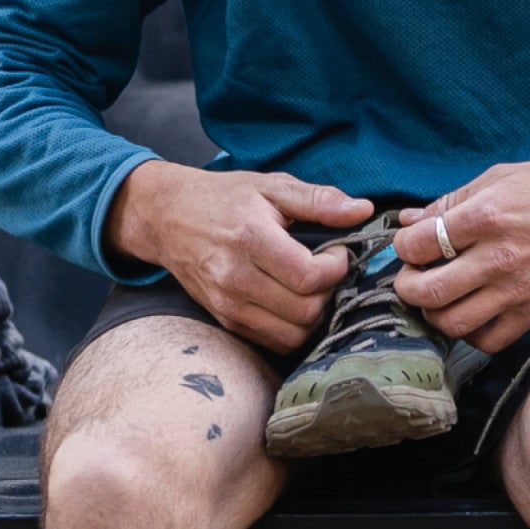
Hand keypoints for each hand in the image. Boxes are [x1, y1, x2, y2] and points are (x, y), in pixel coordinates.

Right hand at [103, 162, 372, 353]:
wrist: (166, 218)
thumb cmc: (223, 198)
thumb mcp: (271, 186)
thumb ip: (319, 200)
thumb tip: (362, 211)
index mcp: (250, 238)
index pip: (310, 277)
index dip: (336, 268)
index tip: (335, 253)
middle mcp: (235, 277)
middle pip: (306, 312)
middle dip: (327, 293)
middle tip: (323, 272)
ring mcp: (228, 305)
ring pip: (293, 335)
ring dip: (312, 316)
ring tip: (308, 288)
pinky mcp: (225, 321)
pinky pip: (274, 342)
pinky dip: (292, 328)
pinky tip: (291, 302)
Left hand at [392, 159, 529, 352]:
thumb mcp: (500, 178)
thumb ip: (450, 202)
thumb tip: (408, 221)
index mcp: (486, 216)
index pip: (418, 245)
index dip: (403, 246)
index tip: (411, 245)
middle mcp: (498, 258)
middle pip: (428, 292)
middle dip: (407, 287)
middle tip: (414, 276)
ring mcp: (517, 291)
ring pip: (452, 324)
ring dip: (435, 313)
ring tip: (440, 297)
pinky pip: (488, 341)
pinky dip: (471, 333)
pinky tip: (472, 313)